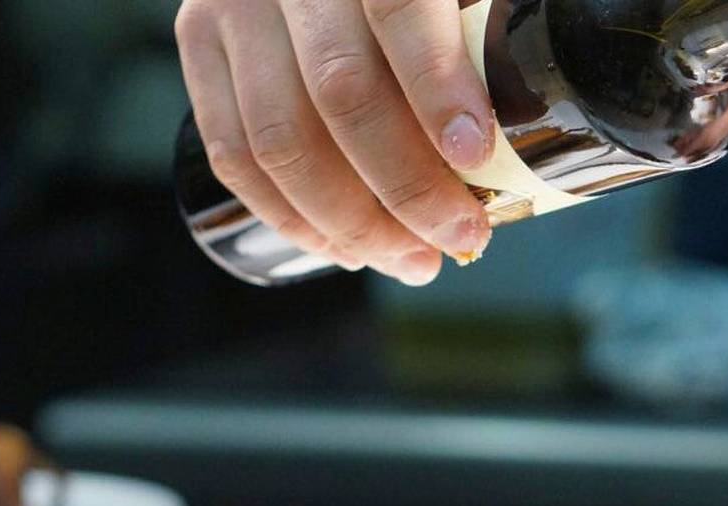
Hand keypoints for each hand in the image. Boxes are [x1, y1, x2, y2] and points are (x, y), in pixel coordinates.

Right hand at [175, 0, 495, 283]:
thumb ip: (484, 32)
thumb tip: (529, 131)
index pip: (399, 9)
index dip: (437, 86)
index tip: (475, 156)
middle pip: (341, 91)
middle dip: (406, 186)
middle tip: (460, 236)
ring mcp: (233, 3)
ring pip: (281, 138)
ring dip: (352, 222)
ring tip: (411, 259)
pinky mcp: (198, 38)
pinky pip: (233, 152)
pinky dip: (291, 216)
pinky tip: (345, 247)